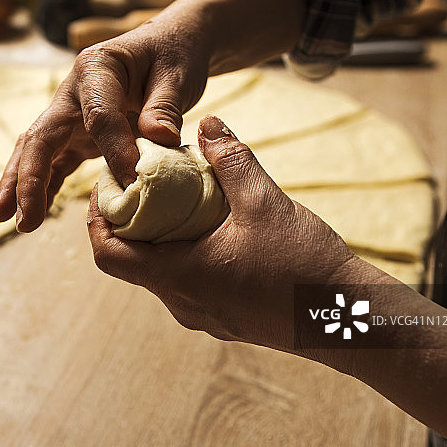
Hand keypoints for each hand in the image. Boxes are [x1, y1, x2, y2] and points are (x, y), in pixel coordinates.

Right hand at [0, 16, 210, 231]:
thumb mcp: (177, 75)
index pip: (98, 115)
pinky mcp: (78, 135)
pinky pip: (56, 163)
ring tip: (4, 219)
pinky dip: (45, 187)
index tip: (131, 182)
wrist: (169, 47)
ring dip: (22, 186)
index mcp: (97, 68)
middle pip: (42, 136)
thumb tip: (161, 140)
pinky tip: (32, 215)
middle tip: (22, 218)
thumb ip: (165, 107)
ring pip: (38, 152)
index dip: (113, 149)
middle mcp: (73, 92)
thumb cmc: (173, 55)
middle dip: (28, 178)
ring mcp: (71, 115)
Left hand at [86, 115, 354, 349]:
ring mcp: (202, 316)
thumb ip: (231, 159)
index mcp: (180, 276)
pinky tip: (211, 228)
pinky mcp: (222, 319)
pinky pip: (186, 283)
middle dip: (130, 221)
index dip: (96, 219)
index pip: (108, 254)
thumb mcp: (265, 202)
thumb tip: (209, 123)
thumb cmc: (306, 266)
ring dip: (159, 237)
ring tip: (178, 199)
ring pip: (160, 272)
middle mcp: (182, 303)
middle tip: (143, 183)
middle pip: (131, 261)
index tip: (107, 186)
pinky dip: (184, 253)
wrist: (349, 322)